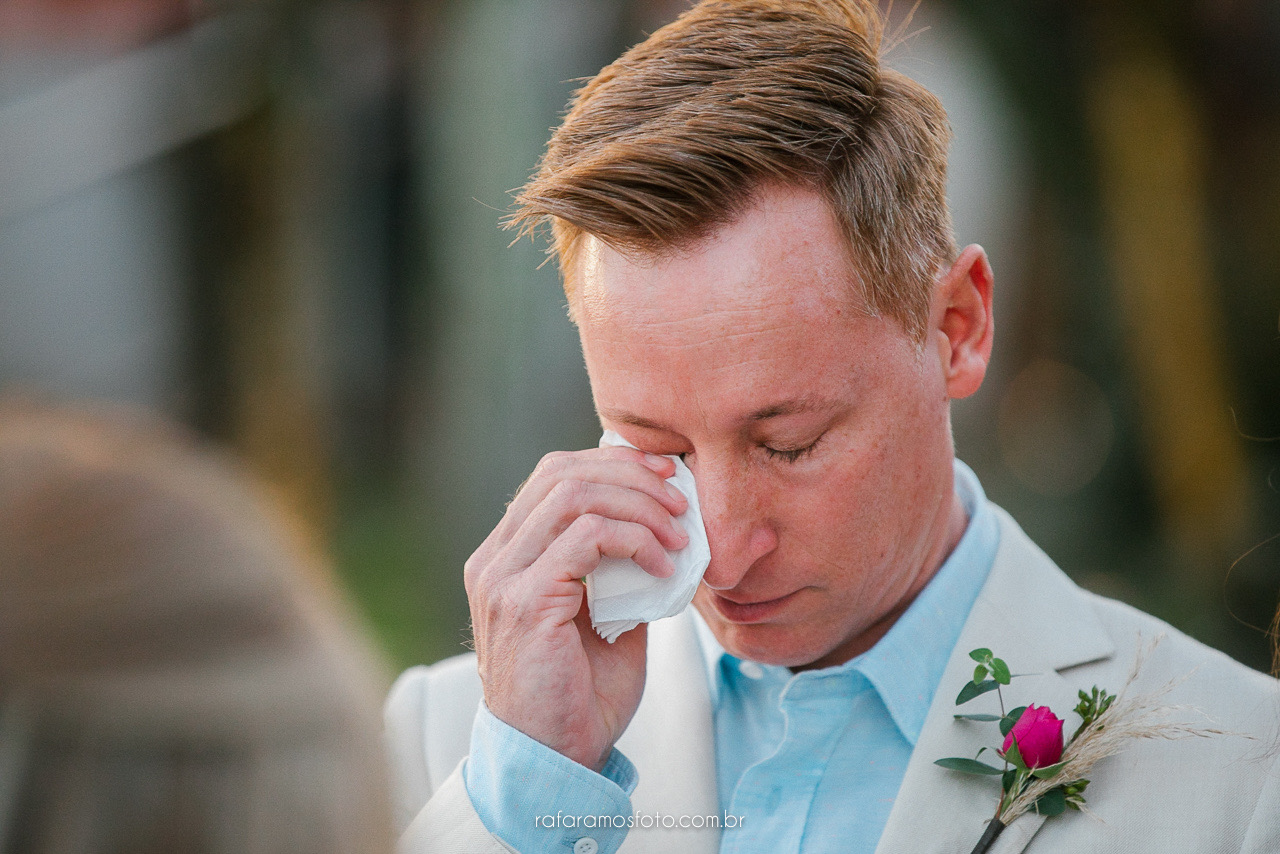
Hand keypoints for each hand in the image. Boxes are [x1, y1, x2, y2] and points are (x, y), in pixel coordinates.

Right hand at [465, 446, 689, 771]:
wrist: (553, 761)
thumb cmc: (580, 694)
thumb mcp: (605, 615)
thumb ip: (619, 568)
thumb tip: (667, 526)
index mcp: (507, 556)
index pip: (554, 475)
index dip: (613, 463)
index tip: (666, 475)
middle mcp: (494, 560)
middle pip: (562, 473)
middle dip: (632, 476)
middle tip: (681, 501)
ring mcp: (503, 579)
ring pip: (574, 497)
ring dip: (641, 508)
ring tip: (680, 538)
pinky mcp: (525, 602)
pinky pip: (586, 539)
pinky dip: (636, 542)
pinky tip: (665, 569)